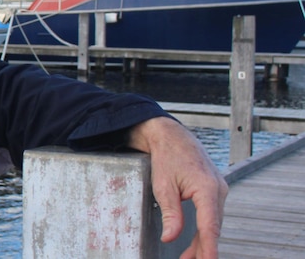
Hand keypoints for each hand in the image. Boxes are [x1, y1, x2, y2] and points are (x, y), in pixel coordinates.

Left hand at [128, 117, 227, 258]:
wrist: (171, 136)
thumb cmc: (167, 156)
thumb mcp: (163, 186)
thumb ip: (171, 214)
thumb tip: (170, 238)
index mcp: (207, 188)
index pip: (210, 226)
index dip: (208, 248)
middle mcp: (219, 190)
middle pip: (213, 228)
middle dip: (203, 249)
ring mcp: (219, 190)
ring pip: (213, 223)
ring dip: (203, 241)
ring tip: (189, 258)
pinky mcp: (214, 190)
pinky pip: (212, 215)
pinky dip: (204, 229)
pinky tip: (197, 242)